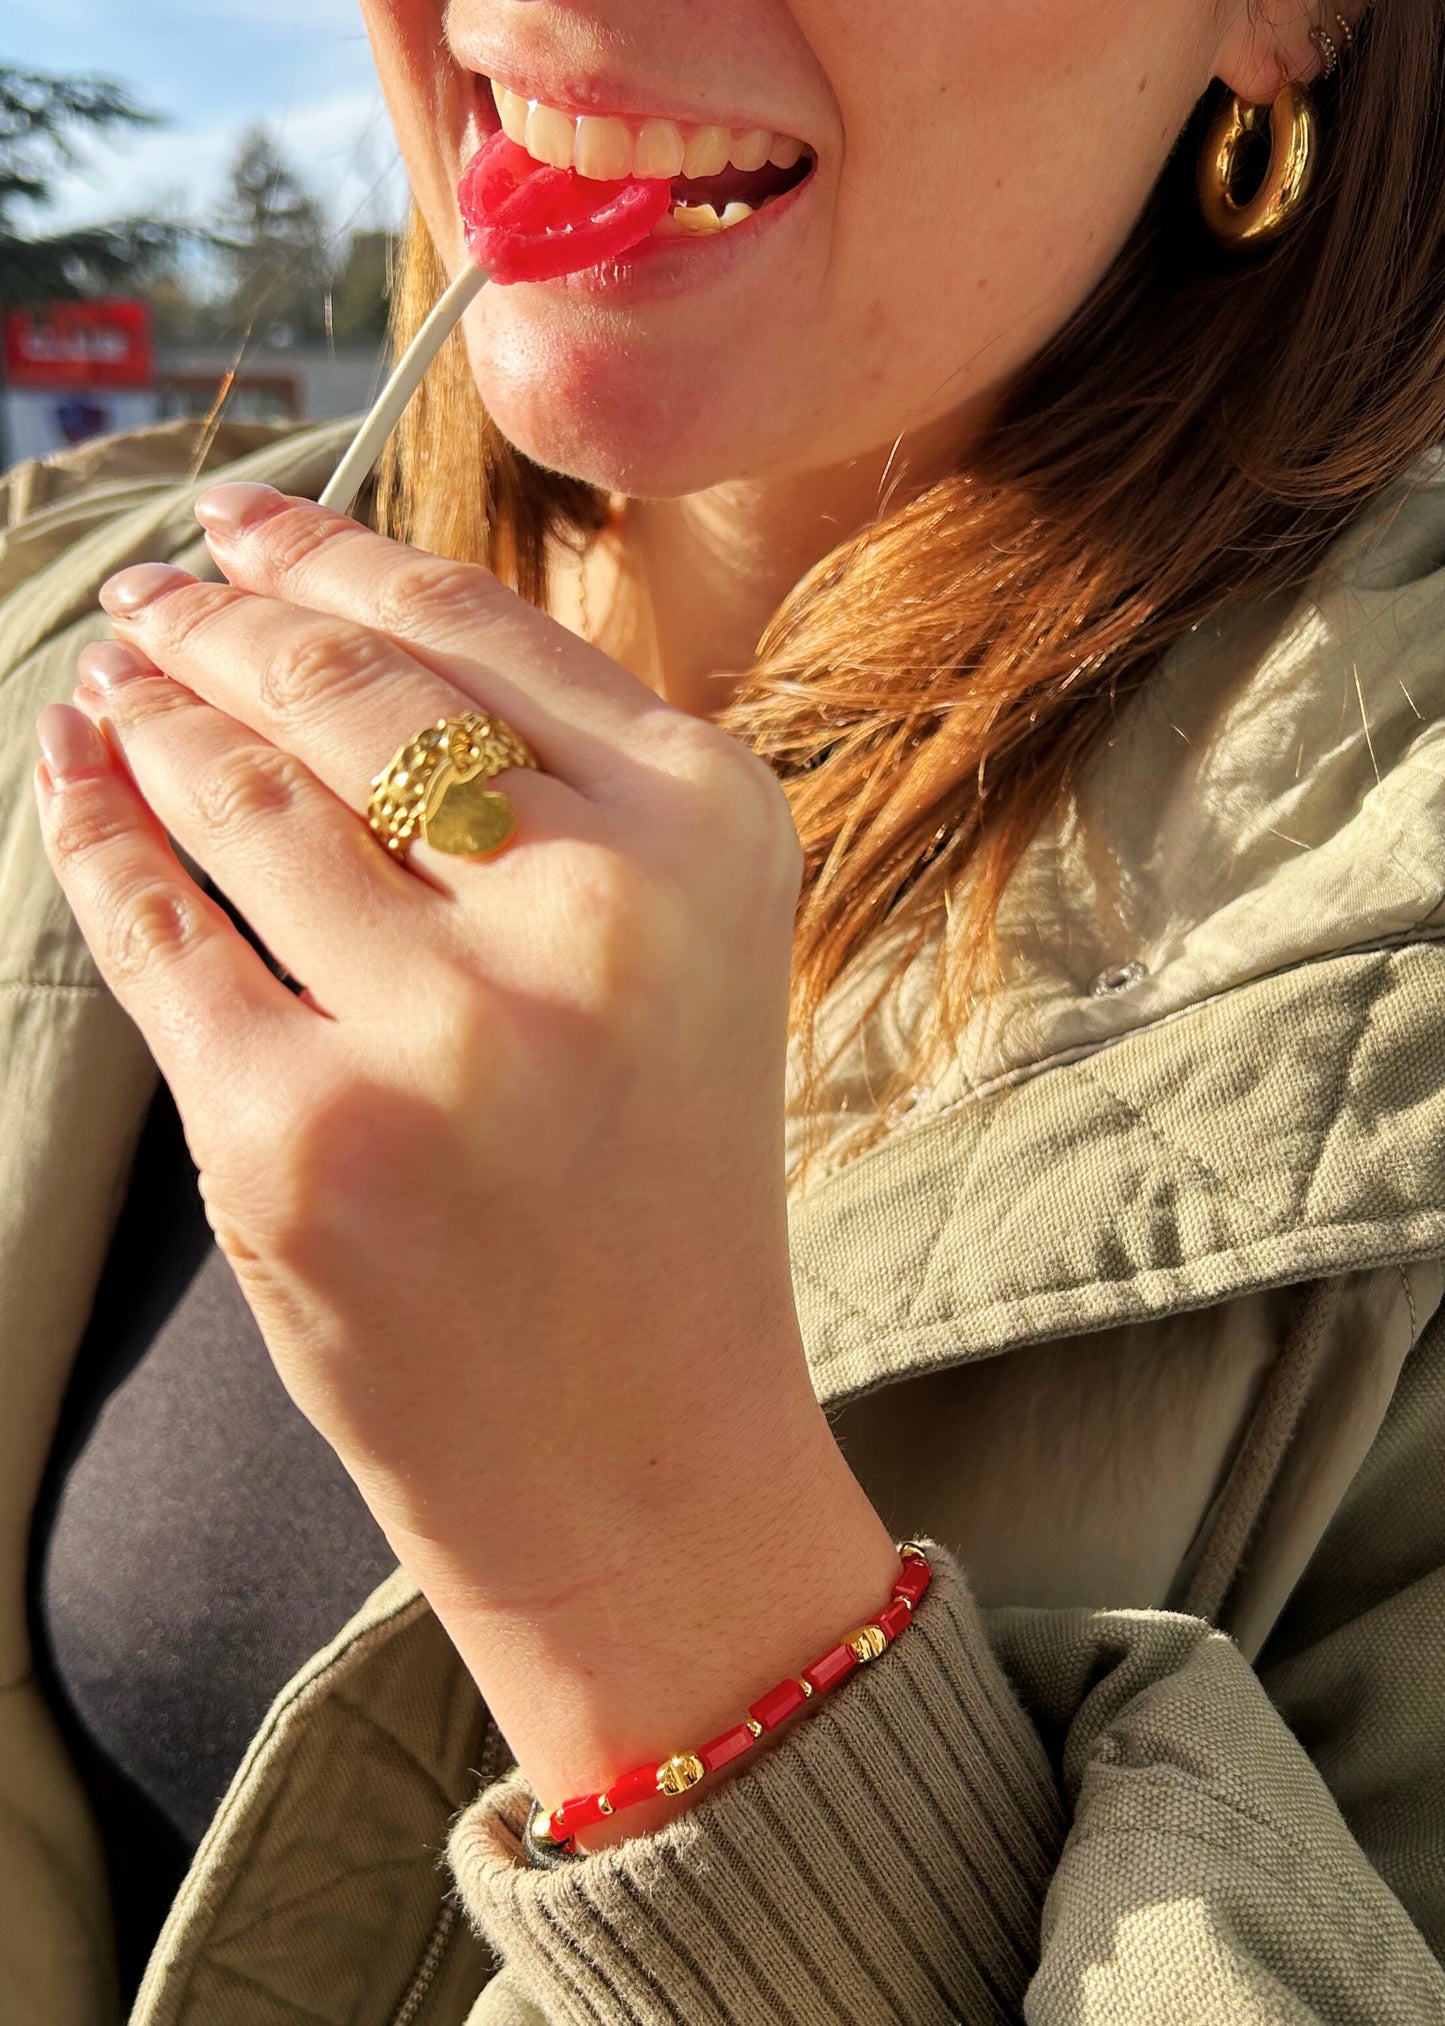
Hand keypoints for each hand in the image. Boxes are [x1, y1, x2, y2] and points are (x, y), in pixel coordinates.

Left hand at [35, 483, 896, 1824]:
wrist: (641, 1449)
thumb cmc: (655, 1190)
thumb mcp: (683, 951)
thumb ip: (563, 788)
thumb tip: (336, 625)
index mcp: (712, 835)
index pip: (480, 631)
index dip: (333, 557)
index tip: (246, 524)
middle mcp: (596, 909)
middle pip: (351, 694)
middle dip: (223, 624)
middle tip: (156, 597)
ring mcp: (442, 1029)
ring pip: (239, 791)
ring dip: (149, 711)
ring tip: (112, 676)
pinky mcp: (301, 1137)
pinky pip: (156, 928)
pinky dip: (93, 831)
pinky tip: (70, 773)